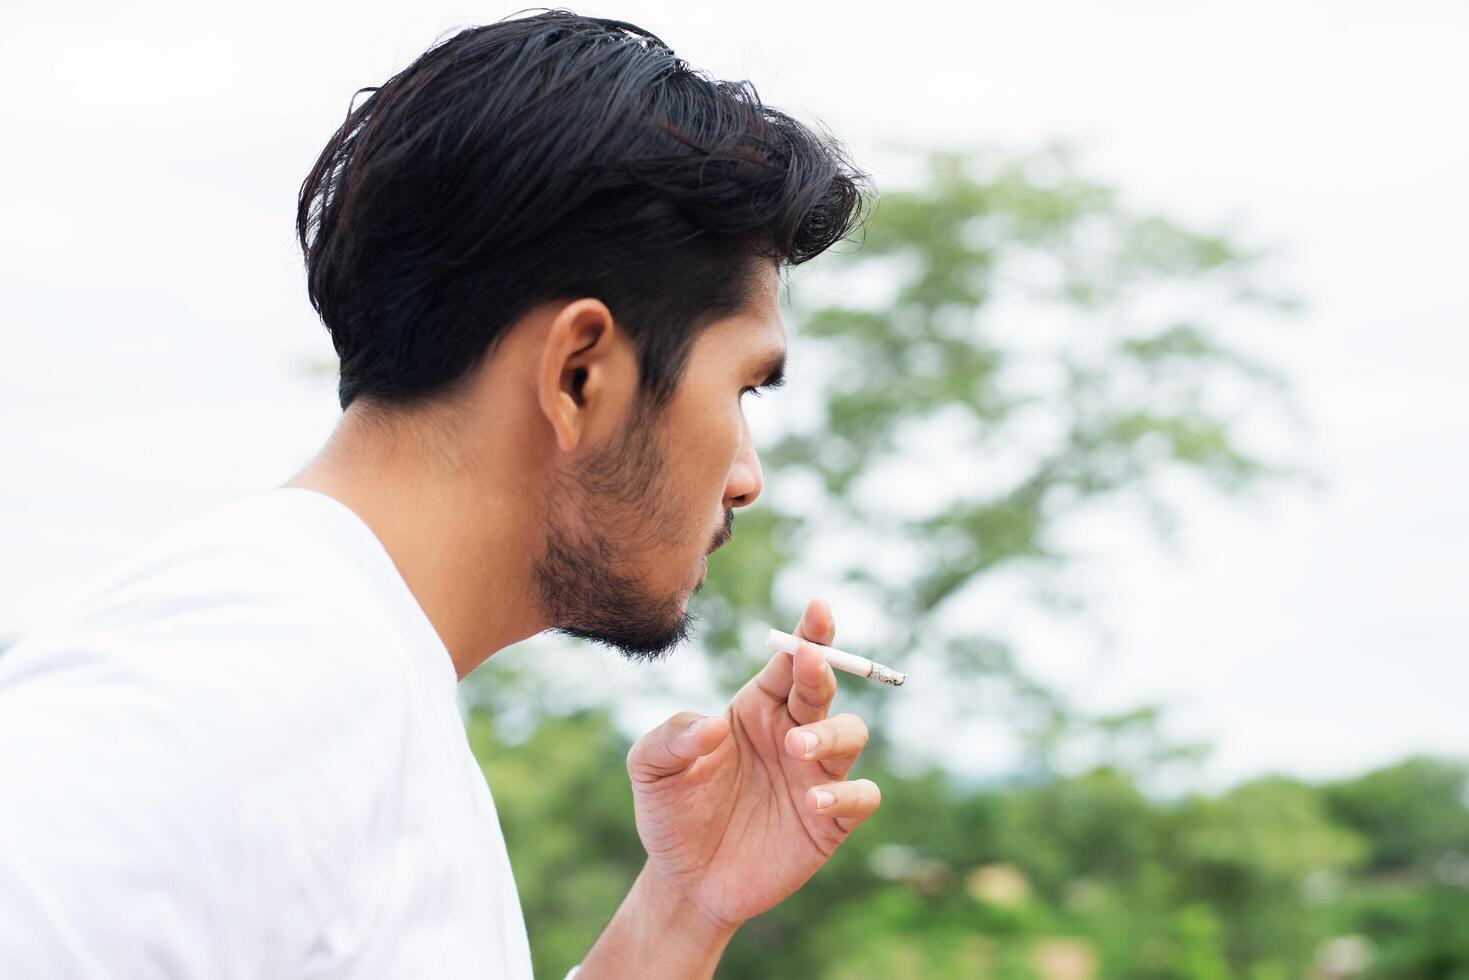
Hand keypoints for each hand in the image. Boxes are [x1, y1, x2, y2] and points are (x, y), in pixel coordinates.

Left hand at [625, 598, 880, 933]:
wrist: (684, 881)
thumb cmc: (670, 813)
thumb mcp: (649, 770)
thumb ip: (670, 737)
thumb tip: (711, 724)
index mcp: (756, 708)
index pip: (790, 660)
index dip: (809, 633)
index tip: (817, 609)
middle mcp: (792, 733)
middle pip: (824, 688)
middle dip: (822, 669)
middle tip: (808, 664)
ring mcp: (815, 776)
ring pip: (851, 734)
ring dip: (830, 733)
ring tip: (795, 748)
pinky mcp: (829, 821)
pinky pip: (861, 795)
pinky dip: (848, 793)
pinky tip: (814, 800)